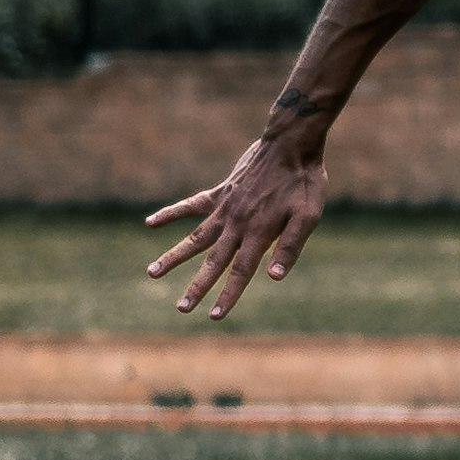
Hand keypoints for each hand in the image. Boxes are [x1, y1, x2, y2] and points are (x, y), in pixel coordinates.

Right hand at [142, 131, 326, 318]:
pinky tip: (150, 223)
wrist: (290, 143)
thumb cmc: (304, 182)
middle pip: (213, 262)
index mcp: (258, 233)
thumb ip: (290, 246)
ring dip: (173, 257)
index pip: (240, 272)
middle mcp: (236, 224)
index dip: (227, 295)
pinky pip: (190, 205)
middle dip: (197, 287)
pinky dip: (171, 213)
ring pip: (194, 238)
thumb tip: (274, 277)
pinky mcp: (219, 192)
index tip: (213, 316)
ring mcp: (224, 208)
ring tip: (151, 273)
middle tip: (181, 308)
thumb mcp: (308, 215)